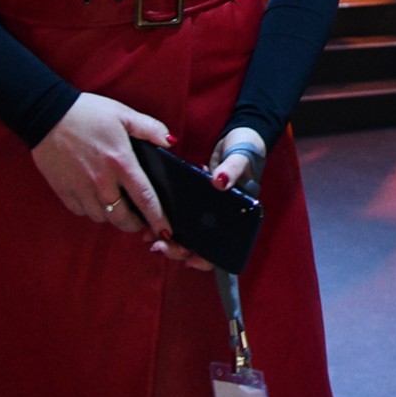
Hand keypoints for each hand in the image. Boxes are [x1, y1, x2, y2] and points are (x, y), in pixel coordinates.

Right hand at [30, 93, 174, 243]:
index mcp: (121, 163)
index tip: (166, 230)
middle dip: (136, 224)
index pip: (145, 198)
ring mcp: (80, 189)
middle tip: (141, 220)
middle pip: (123, 218)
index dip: (158, 218)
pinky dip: (91, 210)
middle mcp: (101, 181)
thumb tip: (169, 141)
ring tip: (118, 207)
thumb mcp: (124, 114)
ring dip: (113, 217)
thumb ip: (150, 128)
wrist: (47, 114)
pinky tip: (96, 199)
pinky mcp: (63, 191)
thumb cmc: (87, 113)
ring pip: (102, 218)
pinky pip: (81, 212)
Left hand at [133, 126, 270, 271]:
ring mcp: (206, 208)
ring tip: (149, 237)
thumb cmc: (246, 150)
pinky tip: (149, 218)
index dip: (206, 258)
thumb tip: (219, 182)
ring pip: (187, 232)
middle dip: (178, 248)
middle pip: (199, 243)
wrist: (240, 135)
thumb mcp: (241, 158)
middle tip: (158, 246)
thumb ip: (232, 169)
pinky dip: (166, 218)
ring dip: (168, 237)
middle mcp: (221, 216)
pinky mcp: (194, 197)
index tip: (188, 261)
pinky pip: (180, 214)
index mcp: (237, 214)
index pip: (223, 246)